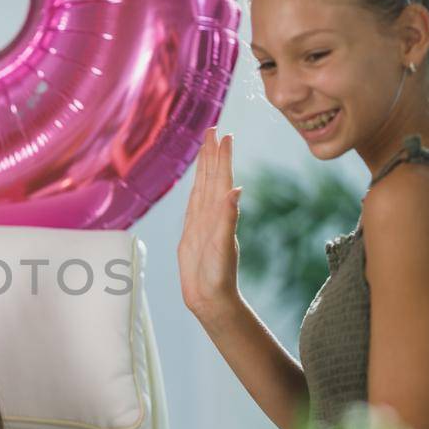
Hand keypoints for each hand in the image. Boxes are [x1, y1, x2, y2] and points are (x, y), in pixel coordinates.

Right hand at [177, 127, 241, 318]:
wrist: (210, 299)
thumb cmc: (219, 277)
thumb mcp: (223, 247)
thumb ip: (228, 218)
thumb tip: (235, 190)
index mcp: (219, 214)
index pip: (220, 178)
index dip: (221, 157)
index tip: (224, 135)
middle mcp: (212, 215)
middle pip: (211, 178)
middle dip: (212, 154)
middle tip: (214, 130)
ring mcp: (202, 223)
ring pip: (203, 188)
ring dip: (205, 167)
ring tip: (207, 147)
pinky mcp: (192, 233)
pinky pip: (194, 205)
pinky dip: (197, 190)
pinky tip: (200, 184)